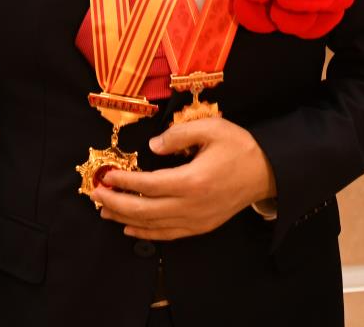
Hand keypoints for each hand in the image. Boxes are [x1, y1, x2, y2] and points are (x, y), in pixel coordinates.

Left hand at [95, 116, 275, 240]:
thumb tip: (152, 146)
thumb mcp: (212, 129)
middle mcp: (191, 205)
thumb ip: (179, 135)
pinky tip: (129, 227)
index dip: (124, 181)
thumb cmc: (239, 147)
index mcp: (192, 180)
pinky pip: (167, 235)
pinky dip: (145, 233)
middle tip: (96, 194)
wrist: (266, 171)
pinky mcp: (201, 227)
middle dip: (116, 202)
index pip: (148, 185)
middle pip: (144, 210)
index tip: (107, 176)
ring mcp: (196, 220)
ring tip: (105, 210)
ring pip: (153, 225)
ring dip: (125, 218)